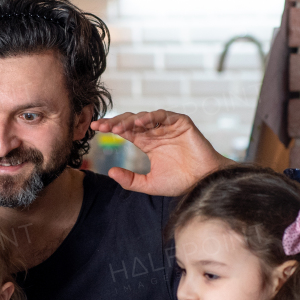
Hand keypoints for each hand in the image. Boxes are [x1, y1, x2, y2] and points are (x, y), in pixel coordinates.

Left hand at [91, 110, 231, 196]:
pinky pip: (164, 116)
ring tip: (118, 127)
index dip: (111, 128)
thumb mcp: (149, 184)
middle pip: (132, 121)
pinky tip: (139, 123)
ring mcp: (168, 126)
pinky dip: (151, 117)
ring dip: (130, 120)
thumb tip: (110, 172)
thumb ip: (130, 180)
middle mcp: (156, 132)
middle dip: (116, 122)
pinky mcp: (181, 123)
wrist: (204, 183)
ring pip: (145, 117)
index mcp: (148, 143)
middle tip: (102, 126)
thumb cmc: (180, 182)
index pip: (126, 131)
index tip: (95, 128)